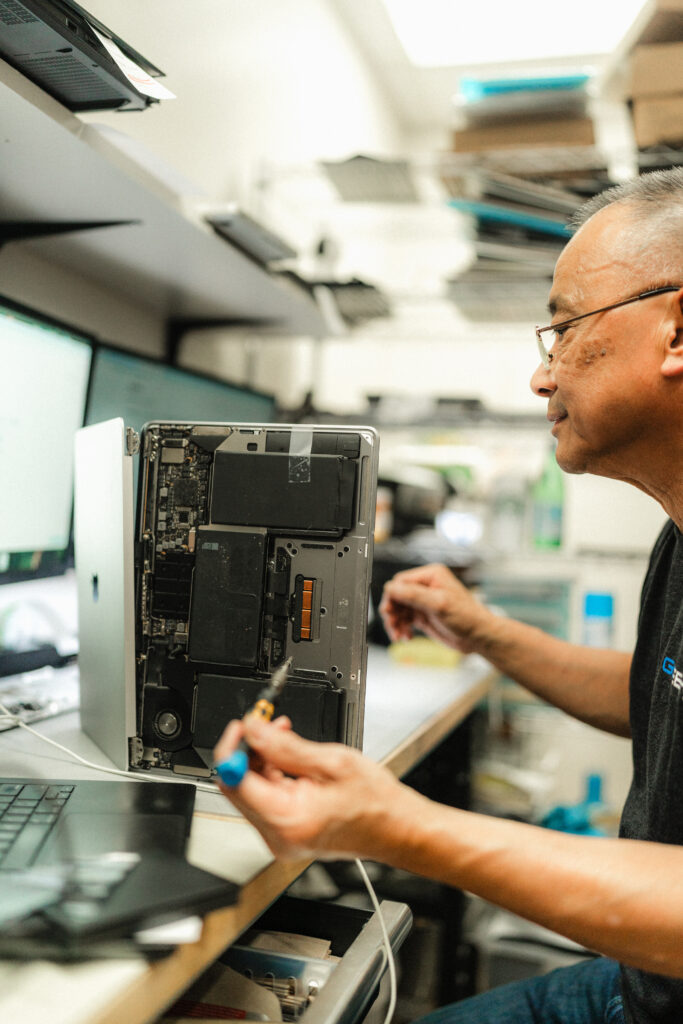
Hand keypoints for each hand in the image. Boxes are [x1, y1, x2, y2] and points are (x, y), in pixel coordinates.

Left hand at [213, 717, 418, 861]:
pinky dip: (272, 773)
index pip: (235, 781)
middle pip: (240, 786)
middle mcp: (278, 835)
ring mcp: (281, 836)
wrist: (397, 829)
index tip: (242, 726)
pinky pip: (267, 798)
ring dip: (262, 759)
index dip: (233, 748)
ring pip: (252, 789)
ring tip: (283, 735)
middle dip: (249, 750)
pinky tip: (288, 756)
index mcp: (287, 819)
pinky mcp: (287, 832)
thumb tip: (254, 729)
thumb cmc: (376, 803)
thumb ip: (285, 745)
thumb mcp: (332, 761)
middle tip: (264, 723)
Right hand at [379, 563, 491, 652]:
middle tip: (392, 625)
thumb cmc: (467, 617)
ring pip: (399, 609)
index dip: (392, 596)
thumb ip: (414, 595)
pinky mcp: (423, 615)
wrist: (478, 637)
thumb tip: (391, 588)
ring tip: (398, 635)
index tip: (388, 611)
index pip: (401, 582)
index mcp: (431, 576)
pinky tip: (406, 637)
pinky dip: (402, 628)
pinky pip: (405, 620)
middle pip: (397, 596)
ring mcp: (424, 601)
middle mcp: (426, 586)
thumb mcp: (439, 604)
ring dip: (396, 623)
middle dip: (393, 612)